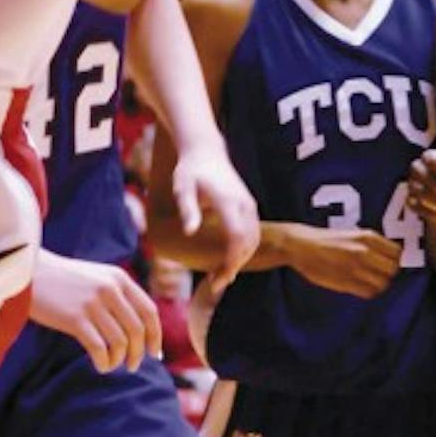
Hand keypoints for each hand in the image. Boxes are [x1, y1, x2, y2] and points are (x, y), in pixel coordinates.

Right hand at [28, 250, 161, 372]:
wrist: (29, 271)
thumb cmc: (65, 280)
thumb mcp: (98, 278)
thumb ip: (119, 295)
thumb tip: (140, 330)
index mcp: (119, 278)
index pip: (149, 311)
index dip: (155, 335)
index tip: (154, 354)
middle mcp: (110, 289)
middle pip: (137, 330)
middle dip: (139, 353)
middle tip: (133, 366)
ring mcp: (93, 303)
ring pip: (120, 342)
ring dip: (120, 360)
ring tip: (111, 365)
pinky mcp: (75, 318)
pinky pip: (100, 349)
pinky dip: (104, 363)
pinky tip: (100, 365)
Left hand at [171, 141, 259, 293]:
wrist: (206, 151)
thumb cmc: (190, 171)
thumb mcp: (182, 188)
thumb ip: (187, 209)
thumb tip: (189, 233)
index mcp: (227, 200)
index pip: (236, 237)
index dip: (230, 260)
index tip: (218, 278)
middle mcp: (243, 203)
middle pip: (248, 243)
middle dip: (234, 266)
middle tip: (215, 284)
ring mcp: (249, 204)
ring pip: (253, 240)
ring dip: (240, 260)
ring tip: (220, 276)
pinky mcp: (249, 206)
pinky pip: (252, 233)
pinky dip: (244, 250)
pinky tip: (228, 261)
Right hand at [287, 226, 401, 297]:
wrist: (301, 245)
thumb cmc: (325, 240)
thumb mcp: (352, 234)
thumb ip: (371, 245)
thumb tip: (389, 259)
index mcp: (367, 237)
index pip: (397, 252)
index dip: (393, 260)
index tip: (386, 263)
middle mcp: (364, 251)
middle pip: (393, 269)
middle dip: (388, 273)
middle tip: (378, 274)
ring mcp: (355, 267)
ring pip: (383, 283)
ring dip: (378, 285)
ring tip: (367, 281)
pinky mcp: (346, 282)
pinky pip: (369, 292)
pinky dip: (367, 292)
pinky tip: (359, 287)